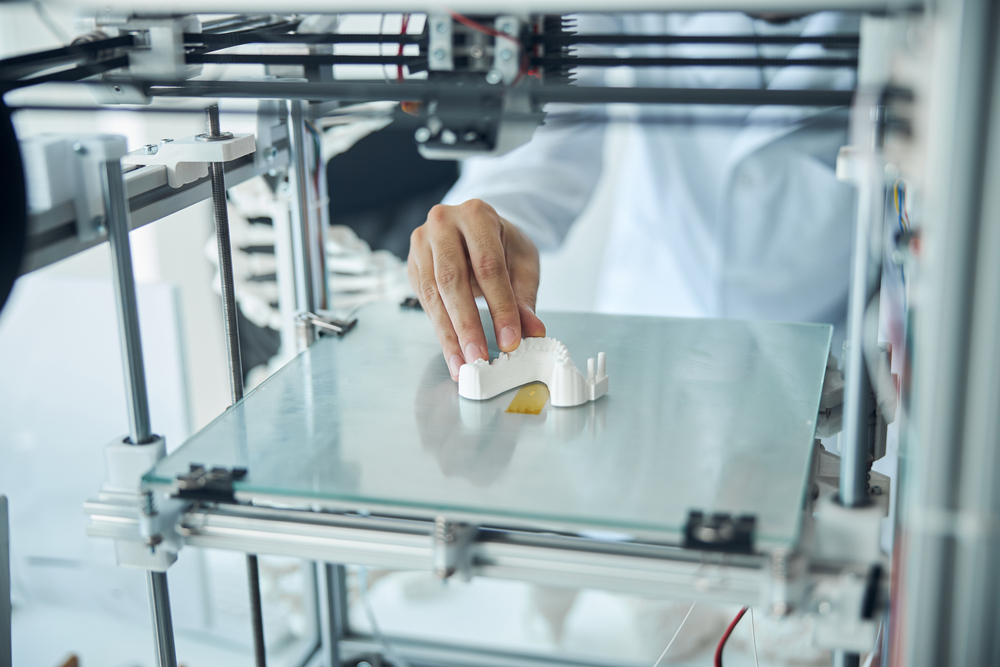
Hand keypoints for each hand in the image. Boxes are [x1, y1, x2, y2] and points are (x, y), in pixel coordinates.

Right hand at [408, 199, 545, 380]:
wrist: (476, 229)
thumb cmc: (502, 244)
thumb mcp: (523, 264)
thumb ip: (525, 298)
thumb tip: (533, 332)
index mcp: (476, 214)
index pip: (488, 265)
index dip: (500, 306)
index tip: (509, 340)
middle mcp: (443, 223)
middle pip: (452, 279)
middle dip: (466, 324)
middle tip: (479, 357)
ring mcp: (421, 243)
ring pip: (433, 294)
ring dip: (448, 334)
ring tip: (464, 363)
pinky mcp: (412, 265)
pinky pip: (424, 302)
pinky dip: (440, 331)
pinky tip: (453, 352)